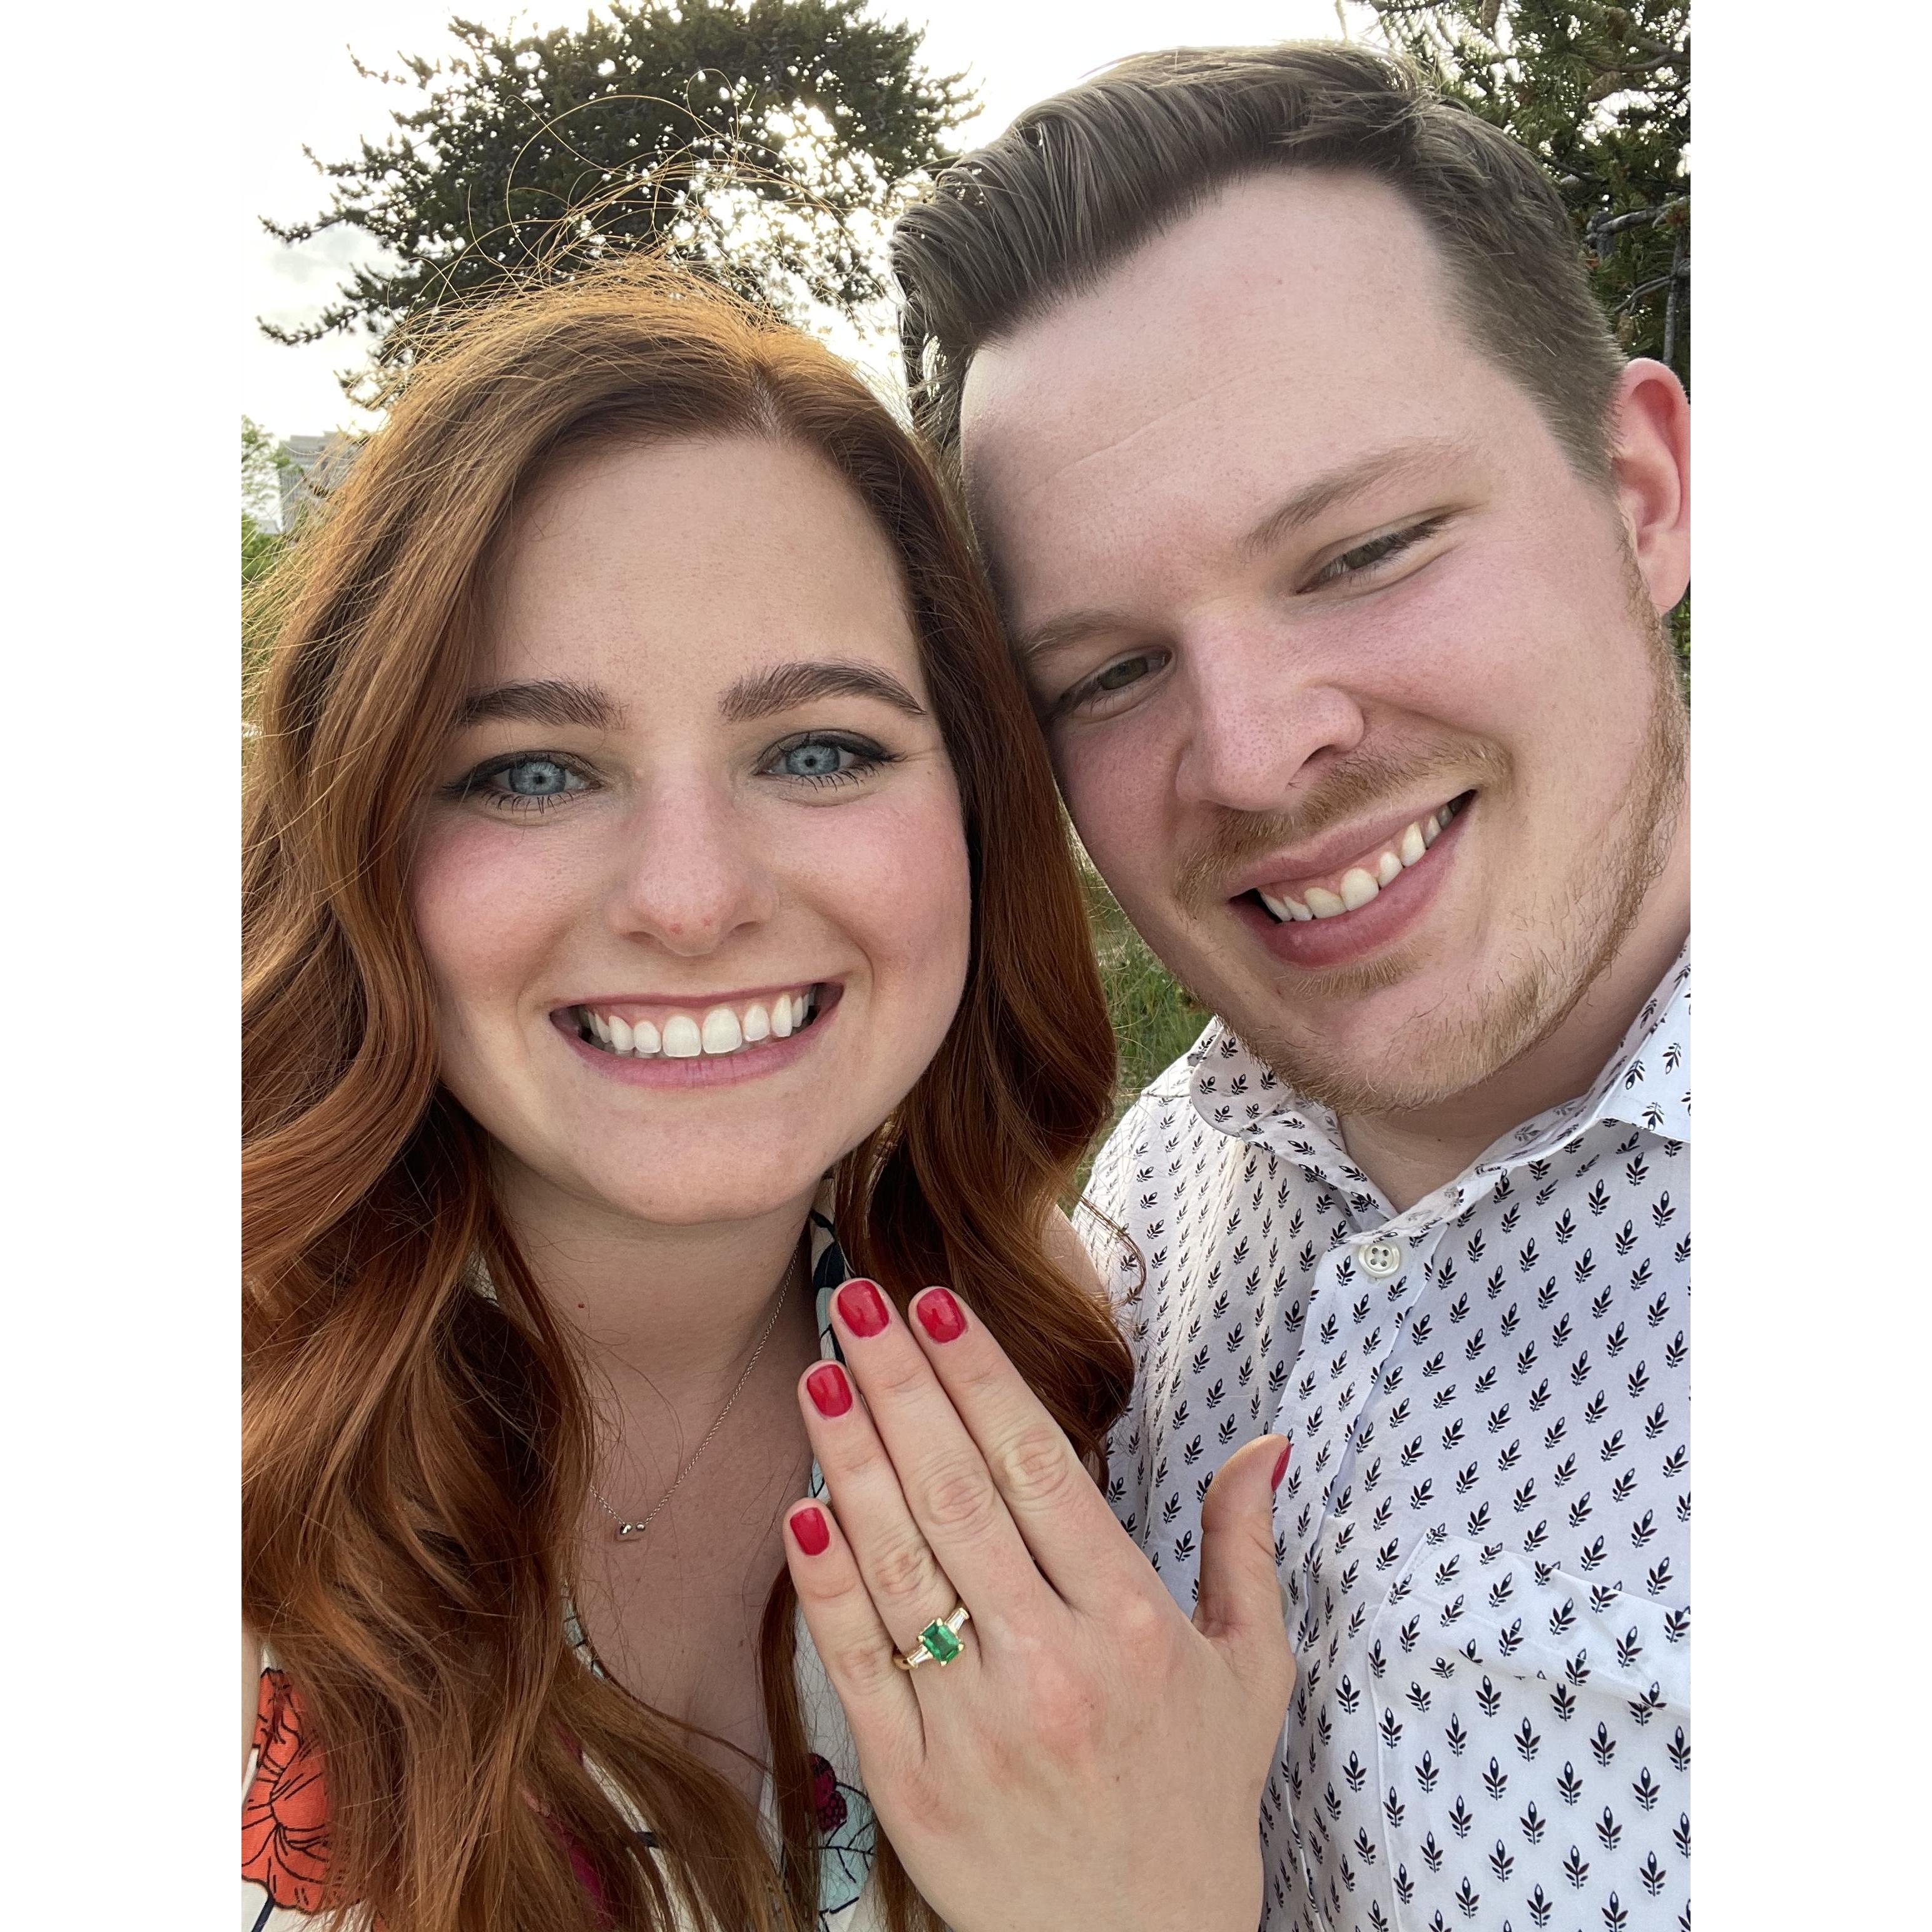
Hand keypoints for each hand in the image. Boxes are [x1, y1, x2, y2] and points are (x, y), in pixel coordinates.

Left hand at [781, 1278, 1293, 1931]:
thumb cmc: (1194, 1805)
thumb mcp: (1253, 1676)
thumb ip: (1246, 1551)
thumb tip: (1264, 1444)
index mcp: (1133, 1627)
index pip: (1040, 1470)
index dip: (982, 1378)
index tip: (937, 1307)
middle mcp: (1055, 1669)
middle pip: (959, 1497)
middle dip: (902, 1388)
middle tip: (856, 1302)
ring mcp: (978, 1729)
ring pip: (901, 1568)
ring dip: (850, 1464)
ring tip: (818, 1378)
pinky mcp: (914, 1789)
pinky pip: (858, 1667)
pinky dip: (824, 1587)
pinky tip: (800, 1511)